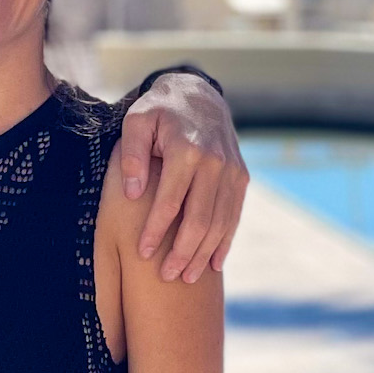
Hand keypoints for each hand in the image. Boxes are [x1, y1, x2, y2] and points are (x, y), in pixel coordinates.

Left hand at [120, 72, 246, 279]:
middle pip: (199, 218)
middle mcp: (214, 162)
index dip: (156, 229)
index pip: (170, 200)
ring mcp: (232, 171)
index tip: (142, 252)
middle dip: (182, 251)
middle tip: (166, 276)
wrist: (199, 95)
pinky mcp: (241, 177)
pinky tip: (213, 263)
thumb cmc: (159, 111)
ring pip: (220, 222)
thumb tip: (132, 193)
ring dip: (204, 253)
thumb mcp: (136, 121)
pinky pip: (234, 215)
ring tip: (186, 277)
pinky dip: (225, 241)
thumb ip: (132, 155)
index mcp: (186, 149)